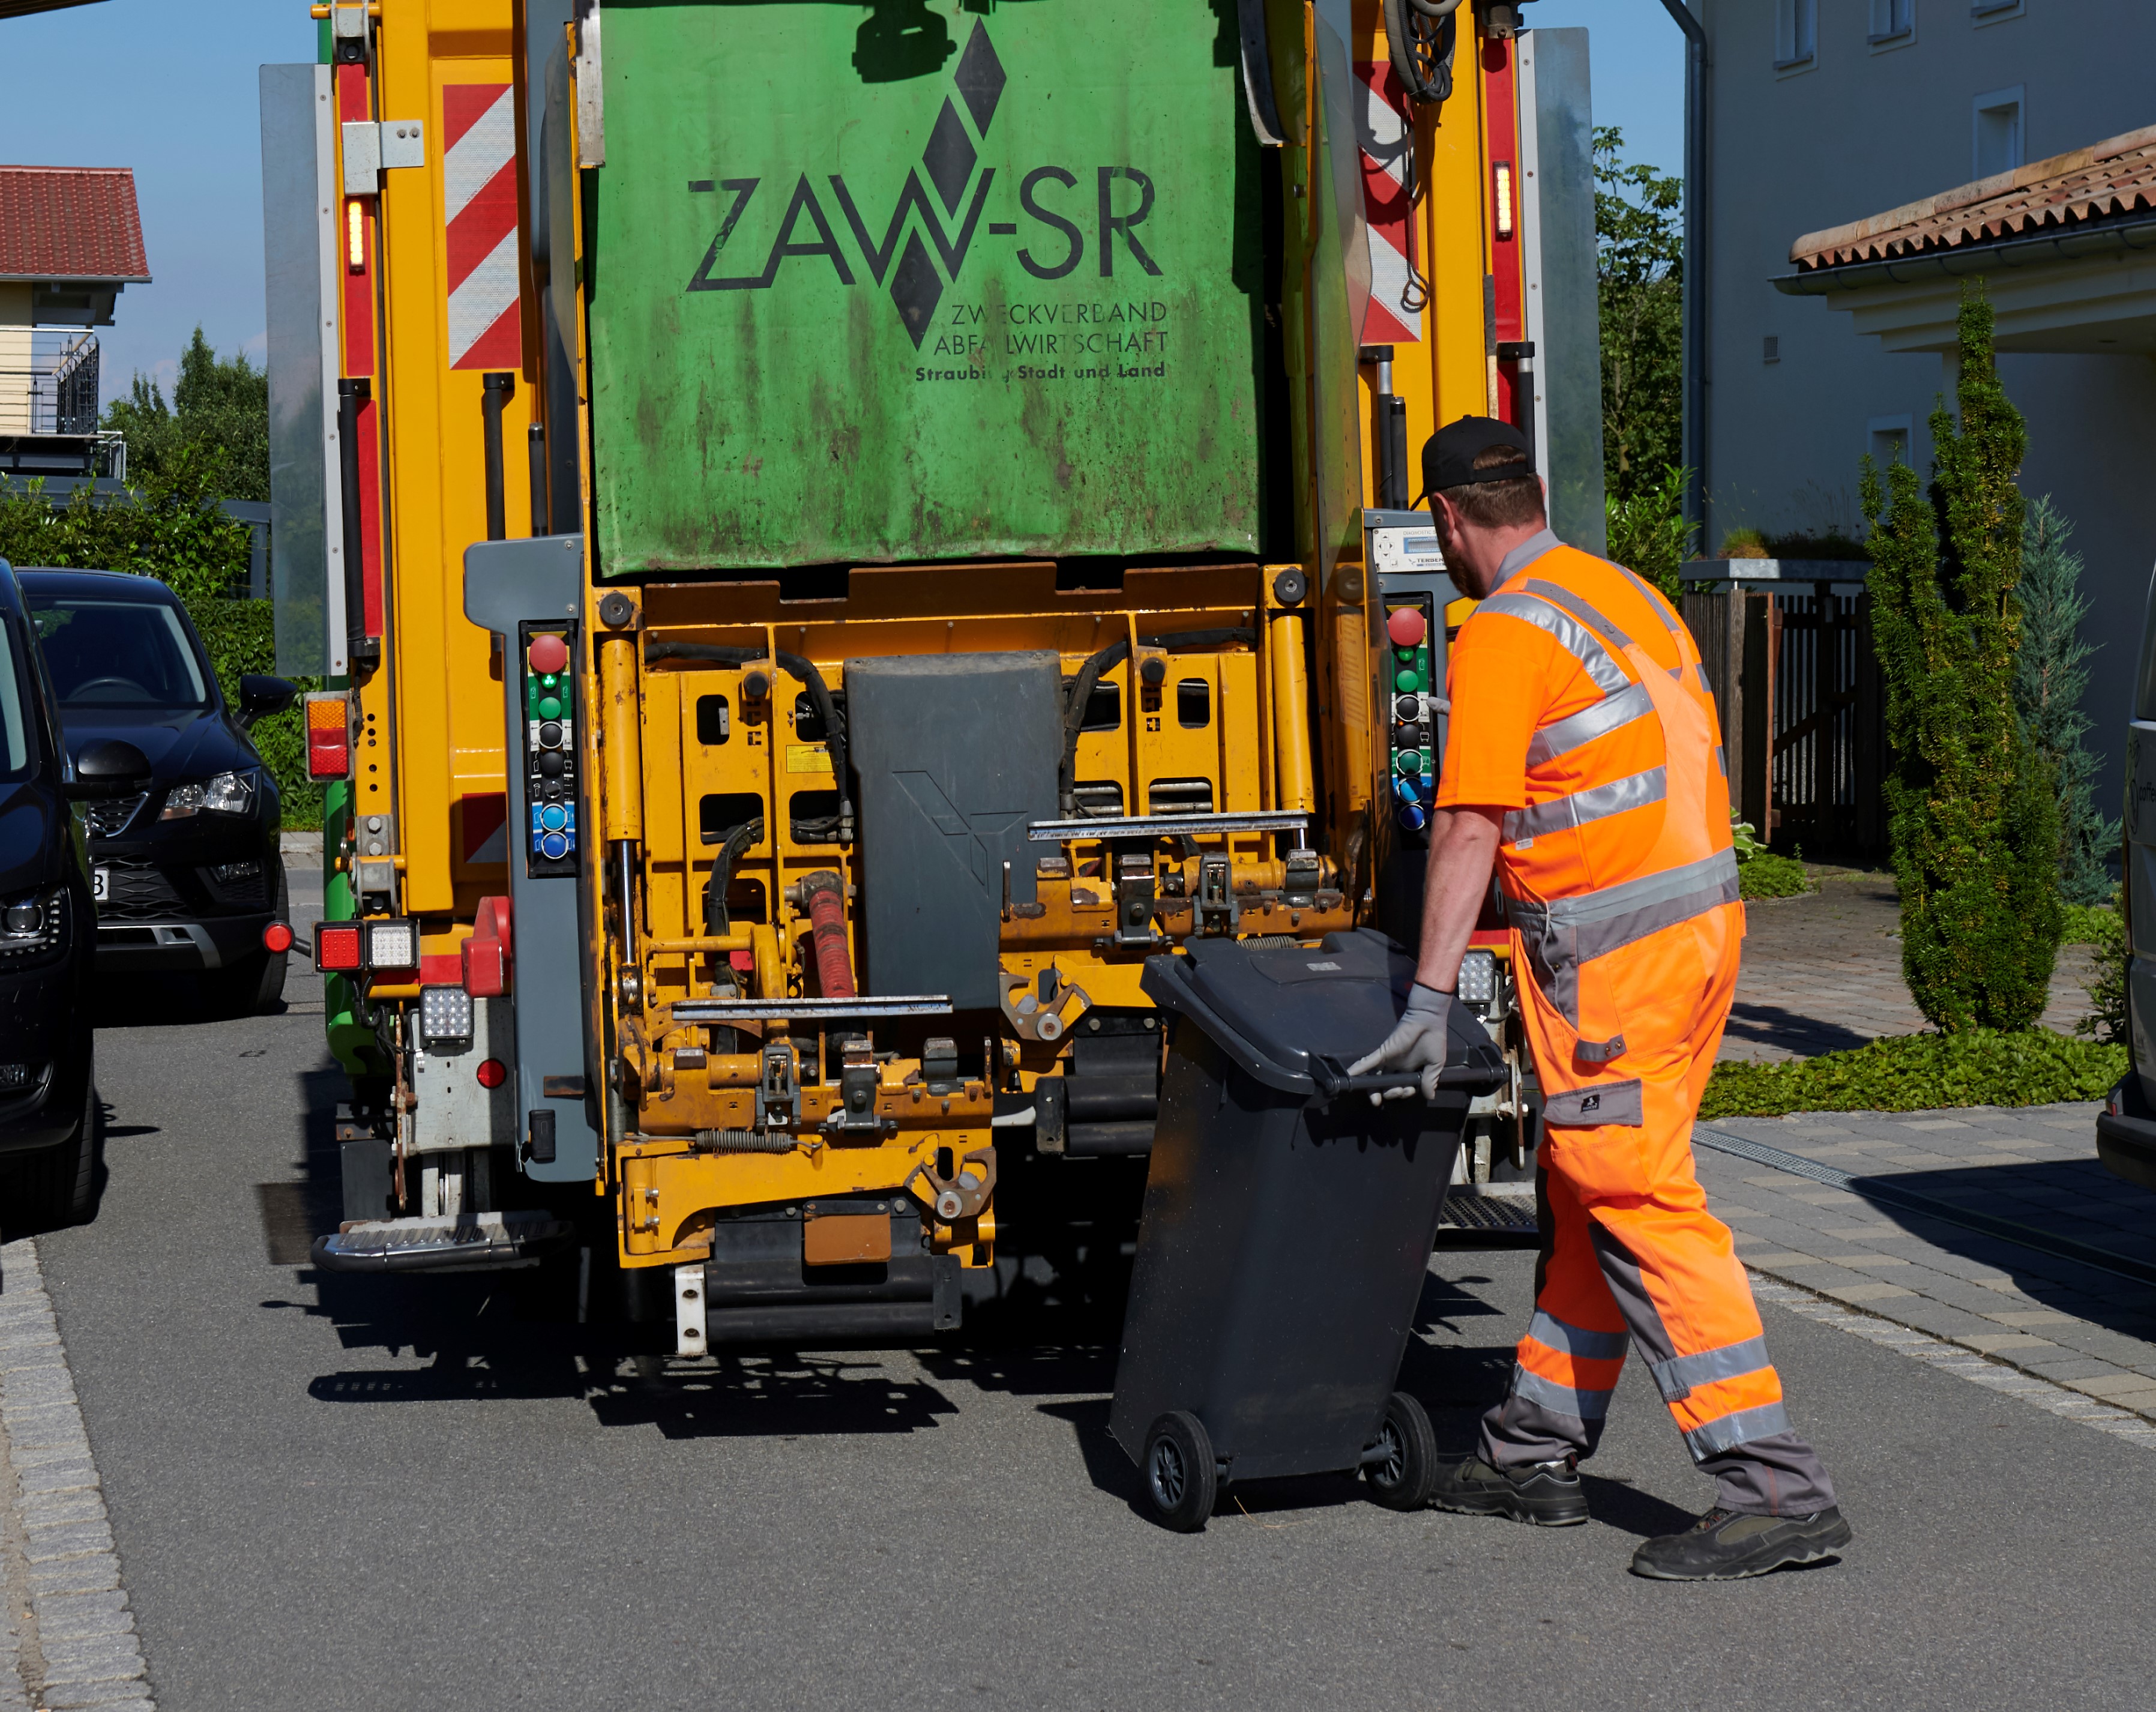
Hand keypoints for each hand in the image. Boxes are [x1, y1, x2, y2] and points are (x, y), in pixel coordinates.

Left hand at [1346, 981, 1452, 1104]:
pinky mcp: (1383, 1052)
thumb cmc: (1434, 1040)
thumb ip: (1431, 1080)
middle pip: (1387, 1084)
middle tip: (1394, 1093)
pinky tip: (1351, 1076)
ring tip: (1375, 1100)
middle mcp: (1397, 1066)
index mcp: (1410, 1070)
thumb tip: (1430, 1096)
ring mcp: (1388, 1060)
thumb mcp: (1435, 1064)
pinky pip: (1369, 1062)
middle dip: (1389, 1093)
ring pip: (1376, 1077)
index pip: (1402, 1086)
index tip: (1408, 1092)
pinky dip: (1360, 1069)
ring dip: (1373, 1089)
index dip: (1403, 1093)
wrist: (1429, 1020)